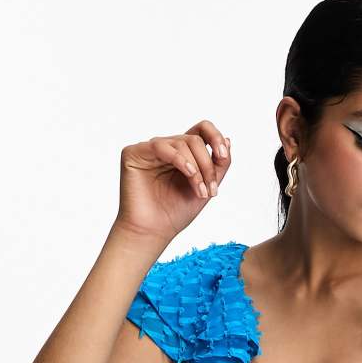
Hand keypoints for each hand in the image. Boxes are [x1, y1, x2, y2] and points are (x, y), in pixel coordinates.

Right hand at [114, 119, 231, 242]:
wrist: (153, 232)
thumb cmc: (176, 213)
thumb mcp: (207, 187)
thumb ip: (219, 165)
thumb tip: (228, 139)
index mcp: (182, 154)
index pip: (201, 130)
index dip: (215, 136)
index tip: (223, 156)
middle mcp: (166, 149)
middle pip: (195, 139)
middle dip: (208, 165)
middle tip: (211, 190)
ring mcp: (150, 150)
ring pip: (182, 143)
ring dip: (197, 168)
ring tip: (200, 192)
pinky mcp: (133, 153)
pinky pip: (162, 146)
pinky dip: (180, 160)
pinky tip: (189, 174)